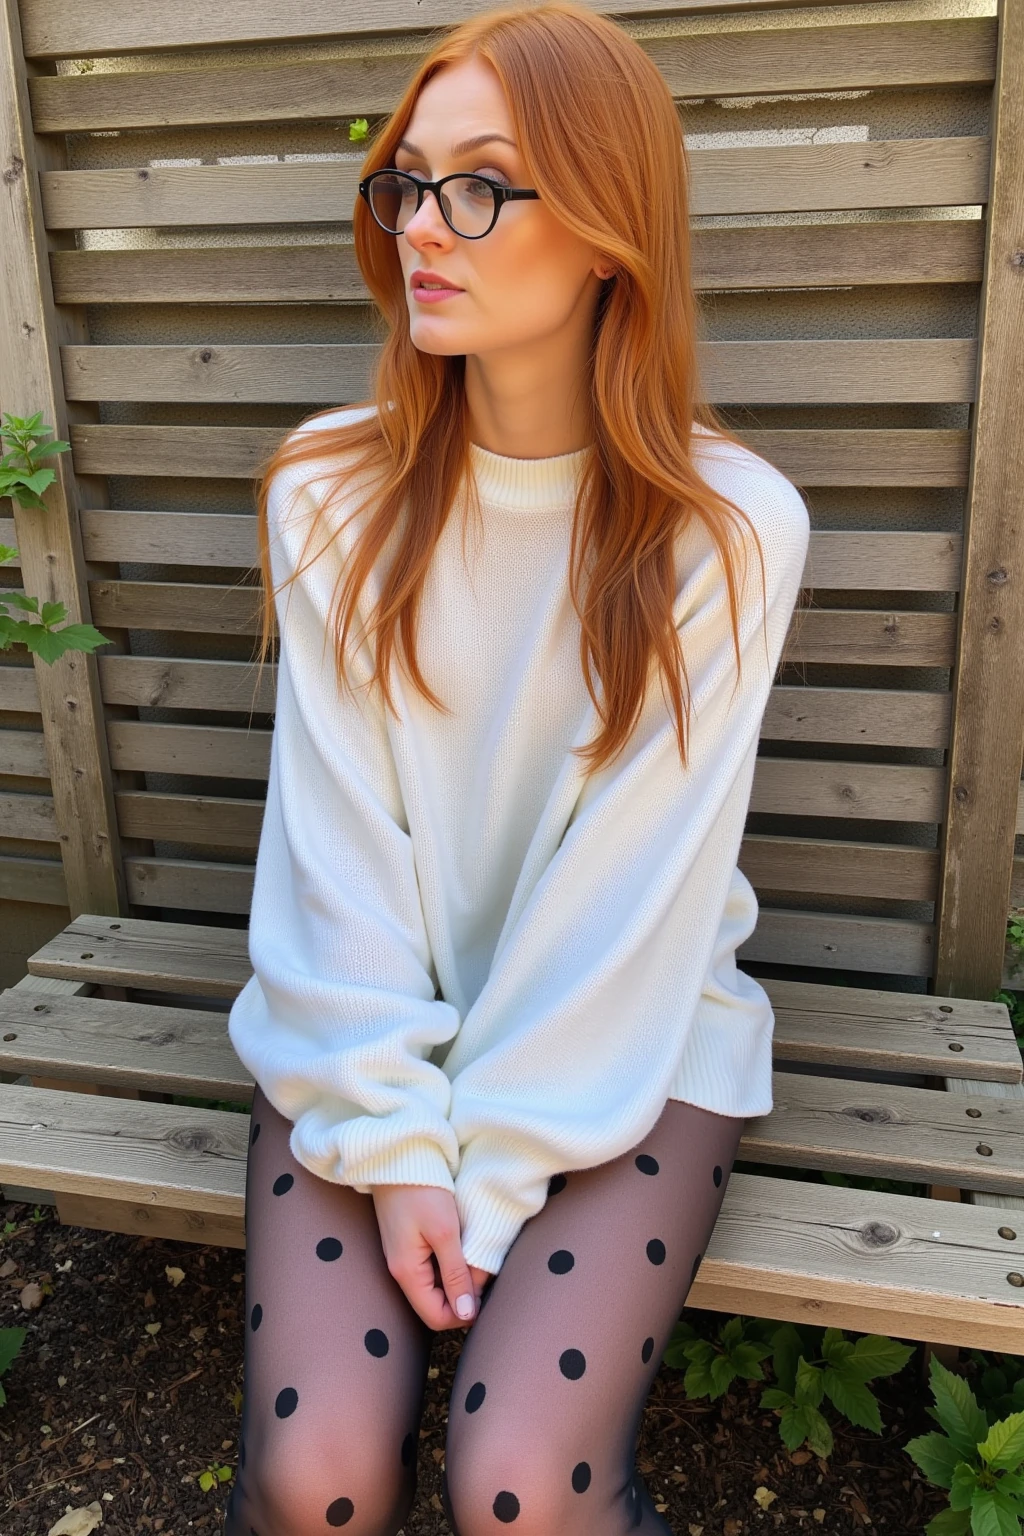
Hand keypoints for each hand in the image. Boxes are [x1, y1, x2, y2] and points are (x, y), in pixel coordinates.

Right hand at [372, 1184, 493, 1331]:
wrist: (397, 1155)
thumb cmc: (421, 1190)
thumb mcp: (445, 1232)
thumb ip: (456, 1273)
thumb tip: (465, 1314)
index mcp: (406, 1273)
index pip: (436, 1318)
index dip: (463, 1314)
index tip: (486, 1294)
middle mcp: (401, 1270)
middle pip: (436, 1303)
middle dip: (463, 1295)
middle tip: (485, 1272)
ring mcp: (403, 1256)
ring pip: (435, 1285)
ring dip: (457, 1277)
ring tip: (476, 1256)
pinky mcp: (407, 1241)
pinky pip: (431, 1266)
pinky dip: (449, 1262)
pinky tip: (462, 1245)